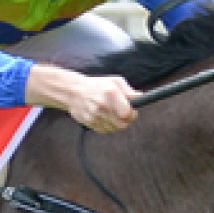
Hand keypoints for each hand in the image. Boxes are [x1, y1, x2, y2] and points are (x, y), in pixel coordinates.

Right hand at [25, 65, 139, 133]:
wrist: (73, 91)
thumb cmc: (97, 85)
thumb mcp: (114, 82)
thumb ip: (128, 91)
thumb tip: (141, 97)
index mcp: (111, 93)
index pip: (127, 113)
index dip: (132, 114)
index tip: (132, 111)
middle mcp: (103, 105)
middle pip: (122, 124)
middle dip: (126, 121)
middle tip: (125, 115)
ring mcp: (95, 116)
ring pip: (114, 129)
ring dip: (117, 124)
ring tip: (113, 115)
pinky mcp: (90, 123)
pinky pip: (105, 131)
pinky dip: (108, 127)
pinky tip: (105, 118)